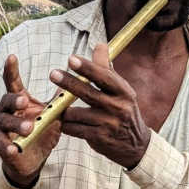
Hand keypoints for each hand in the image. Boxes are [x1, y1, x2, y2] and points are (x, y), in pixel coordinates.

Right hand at [0, 54, 60, 187]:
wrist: (31, 158)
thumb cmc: (41, 132)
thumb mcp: (53, 115)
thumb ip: (59, 100)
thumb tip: (75, 81)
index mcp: (18, 99)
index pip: (12, 81)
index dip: (11, 69)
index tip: (12, 56)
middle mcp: (5, 109)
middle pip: (6, 100)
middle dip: (15, 100)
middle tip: (25, 101)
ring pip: (4, 121)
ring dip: (16, 124)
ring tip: (29, 128)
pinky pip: (0, 142)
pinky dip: (6, 145)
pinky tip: (13, 149)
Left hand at [50, 44, 150, 168]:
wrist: (136, 144)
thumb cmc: (123, 110)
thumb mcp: (121, 89)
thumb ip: (106, 68)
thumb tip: (99, 44)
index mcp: (123, 91)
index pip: (104, 76)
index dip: (87, 68)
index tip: (72, 59)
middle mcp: (117, 107)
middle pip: (88, 93)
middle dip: (68, 83)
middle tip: (53, 74)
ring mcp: (108, 124)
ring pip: (75, 113)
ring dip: (63, 110)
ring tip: (60, 107)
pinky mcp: (99, 138)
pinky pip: (73, 128)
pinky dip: (66, 124)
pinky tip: (65, 122)